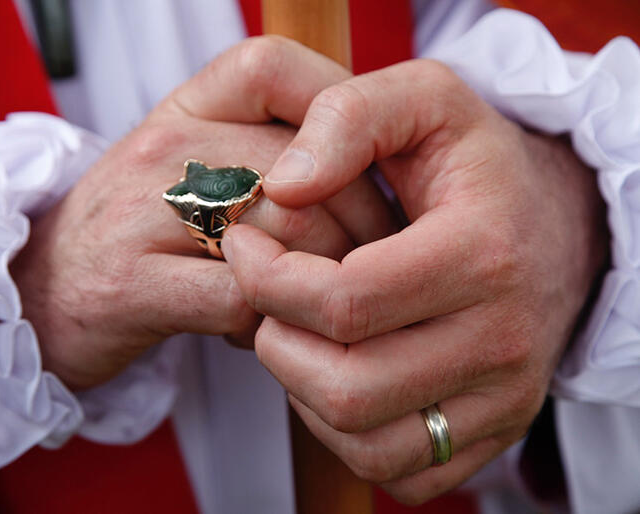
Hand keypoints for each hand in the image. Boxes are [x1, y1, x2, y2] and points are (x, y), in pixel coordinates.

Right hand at [10, 37, 395, 390]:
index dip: (340, 112)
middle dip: (361, 226)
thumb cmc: (144, 230)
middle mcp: (163, 149)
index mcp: (186, 109)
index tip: (366, 175)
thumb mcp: (198, 165)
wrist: (42, 290)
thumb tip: (373, 169)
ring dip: (319, 281)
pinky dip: (268, 324)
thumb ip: (273, 149)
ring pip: (283, 231)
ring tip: (307, 300)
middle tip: (368, 264)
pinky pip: (241, 299)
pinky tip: (256, 330)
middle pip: (305, 167)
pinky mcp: (131, 287)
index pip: (274, 67)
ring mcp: (142, 215)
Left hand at [222, 57, 606, 501]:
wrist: (555, 226)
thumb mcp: (424, 100)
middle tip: (267, 297)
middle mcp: (502, 341)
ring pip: (363, 441)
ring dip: (301, 389)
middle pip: (347, 385)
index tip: (245, 247)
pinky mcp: (492, 435)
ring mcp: (502, 400)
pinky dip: (341, 431)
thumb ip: (349, 117)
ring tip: (296, 331)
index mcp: (483, 254)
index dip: (268, 279)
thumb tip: (283, 186)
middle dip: (276, 340)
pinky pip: (391, 469)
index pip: (344, 302)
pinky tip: (336, 370)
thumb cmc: (475, 164)